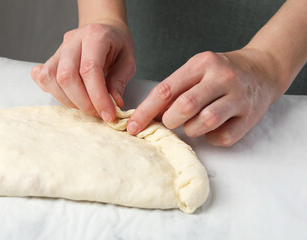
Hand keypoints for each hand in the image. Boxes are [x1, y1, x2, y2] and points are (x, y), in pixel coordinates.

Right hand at [30, 21, 134, 121]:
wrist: (103, 29)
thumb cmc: (117, 45)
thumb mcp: (128, 61)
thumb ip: (119, 82)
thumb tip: (113, 104)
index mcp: (95, 36)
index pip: (89, 69)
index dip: (98, 96)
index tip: (108, 114)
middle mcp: (72, 41)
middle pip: (66, 76)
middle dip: (82, 102)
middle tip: (98, 113)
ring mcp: (59, 49)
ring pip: (50, 79)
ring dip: (68, 100)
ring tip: (86, 106)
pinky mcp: (51, 59)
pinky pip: (42, 78)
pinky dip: (53, 92)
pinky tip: (70, 97)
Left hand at [127, 48, 280, 145]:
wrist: (263, 69)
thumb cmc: (221, 72)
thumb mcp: (198, 69)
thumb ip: (175, 89)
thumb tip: (148, 114)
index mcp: (202, 63)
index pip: (166, 90)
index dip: (145, 111)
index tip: (133, 126)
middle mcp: (221, 77)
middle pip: (185, 106)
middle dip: (170, 120)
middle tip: (172, 120)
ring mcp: (238, 97)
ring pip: (204, 122)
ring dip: (192, 129)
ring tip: (195, 123)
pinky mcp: (250, 117)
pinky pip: (223, 137)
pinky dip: (212, 138)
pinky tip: (214, 128)